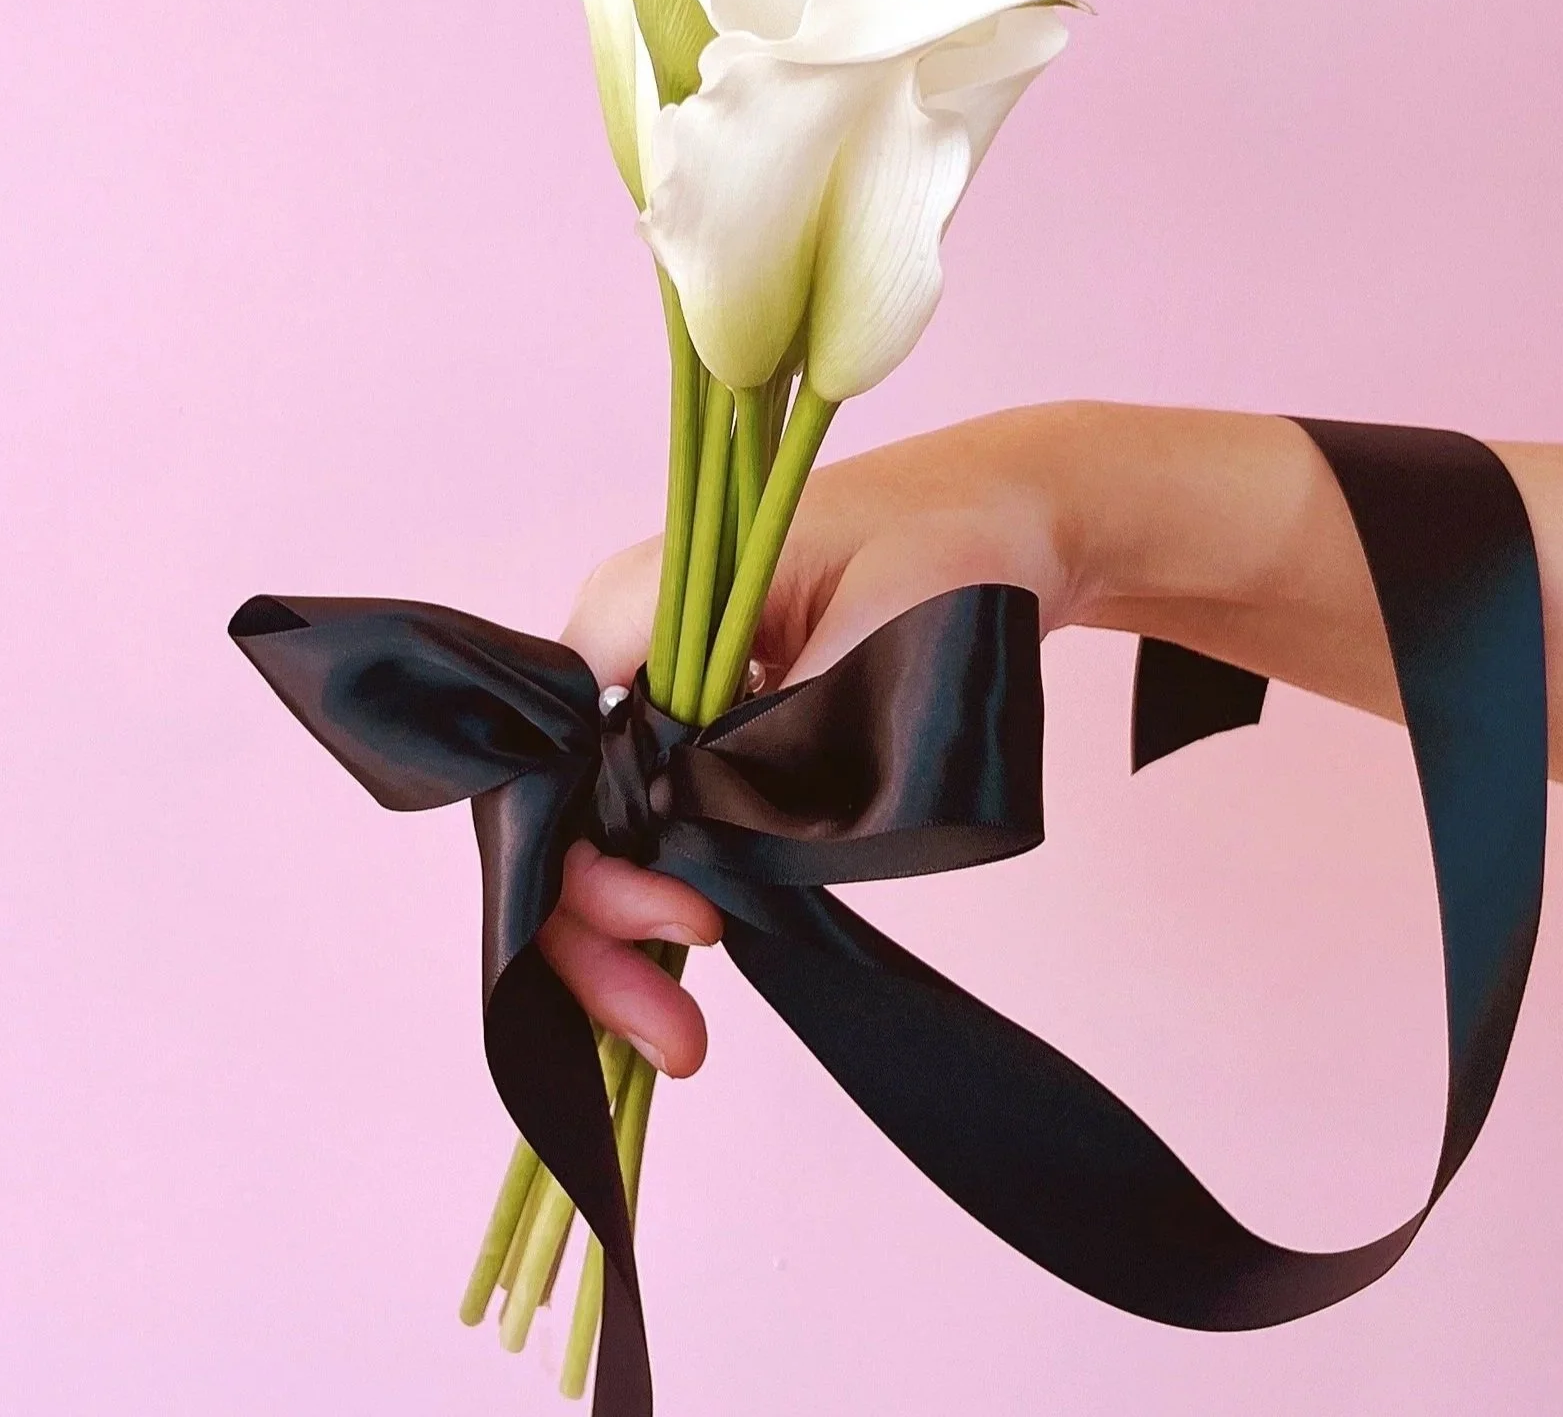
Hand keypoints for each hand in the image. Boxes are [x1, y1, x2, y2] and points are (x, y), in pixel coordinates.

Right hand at [542, 406, 1089, 1074]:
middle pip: (561, 815)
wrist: (1012, 521)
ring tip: (681, 1040)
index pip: (551, 761)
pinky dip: (660, 907)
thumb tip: (689, 846)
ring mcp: (660, 697)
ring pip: (598, 837)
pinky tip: (686, 973)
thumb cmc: (950, 551)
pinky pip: (650, 828)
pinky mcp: (702, 733)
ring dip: (623, 941)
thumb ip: (766, 743)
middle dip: (596, 935)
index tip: (687, 926)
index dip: (591, 868)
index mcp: (635, 604)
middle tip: (674, 1035)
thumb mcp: (867, 637)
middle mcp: (625, 651)